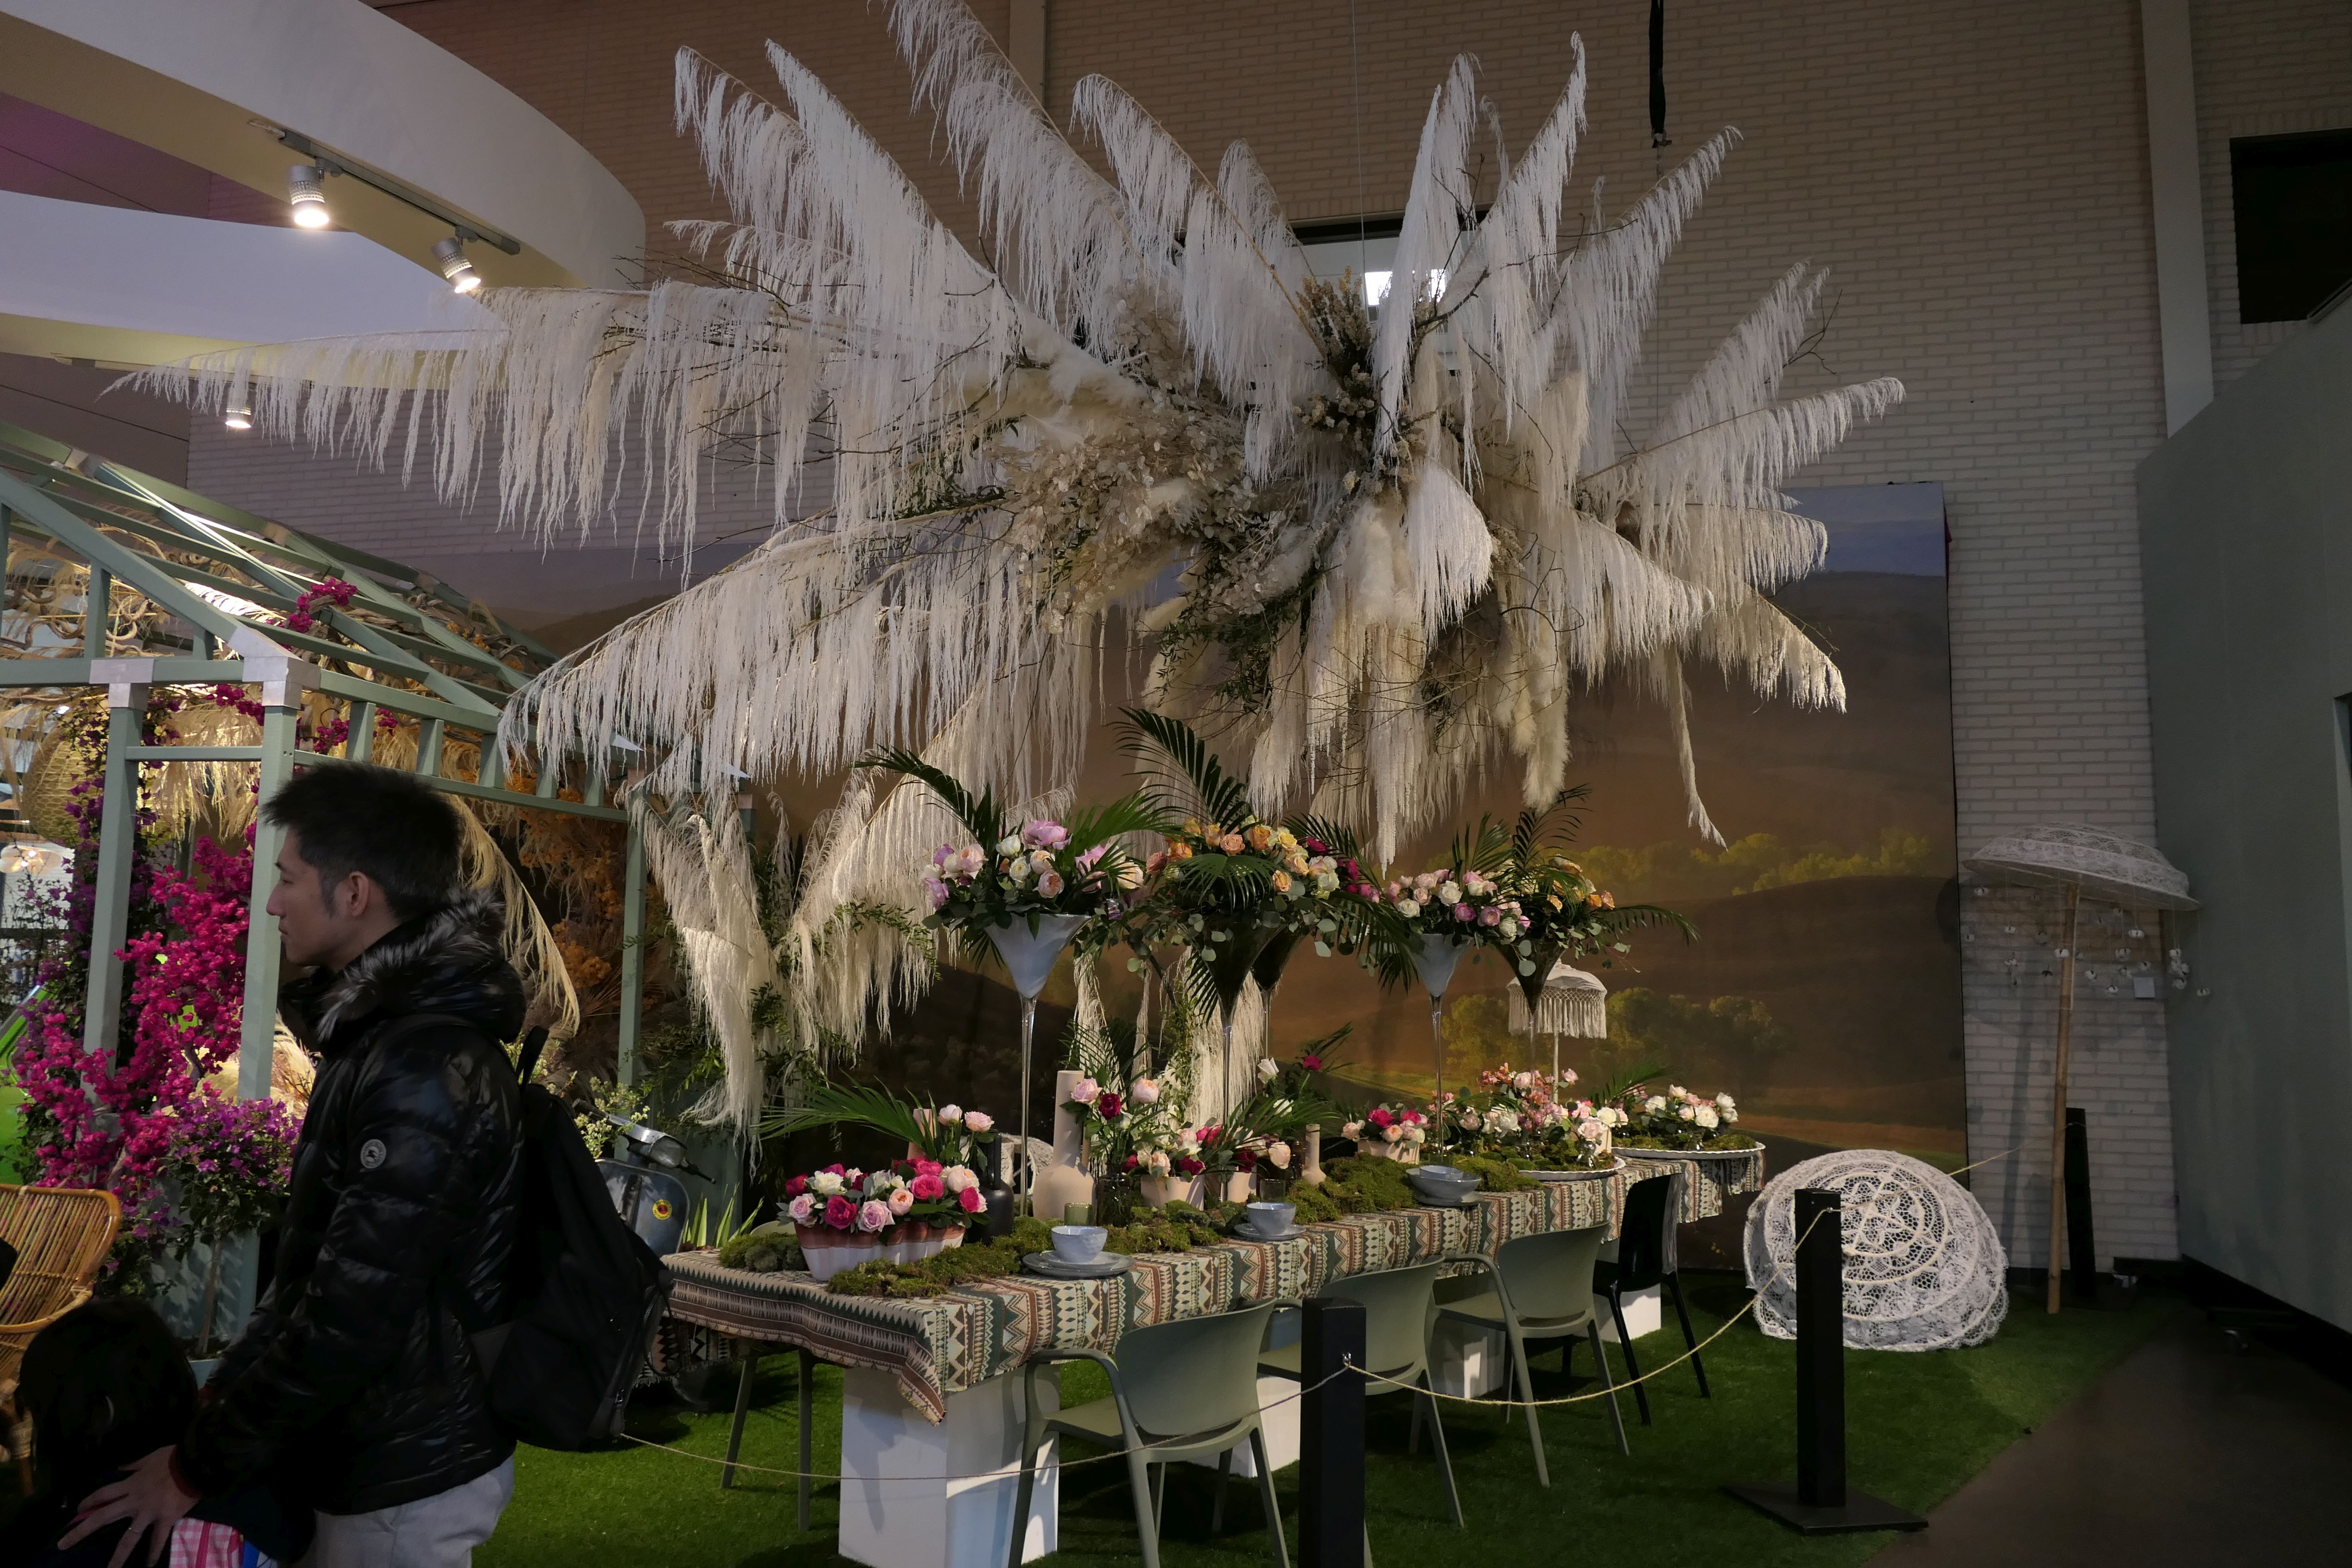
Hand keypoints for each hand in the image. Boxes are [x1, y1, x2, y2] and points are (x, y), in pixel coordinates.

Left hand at [59, 1444, 195, 1567]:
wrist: (195, 1464)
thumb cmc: (172, 1458)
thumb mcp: (149, 1457)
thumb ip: (133, 1465)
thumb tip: (120, 1468)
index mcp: (129, 1485)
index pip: (102, 1495)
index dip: (88, 1502)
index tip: (78, 1510)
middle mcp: (133, 1502)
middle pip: (102, 1518)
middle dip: (81, 1532)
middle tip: (63, 1545)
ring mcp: (148, 1513)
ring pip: (128, 1538)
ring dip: (117, 1557)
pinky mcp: (165, 1520)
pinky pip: (157, 1540)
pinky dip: (153, 1553)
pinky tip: (148, 1566)